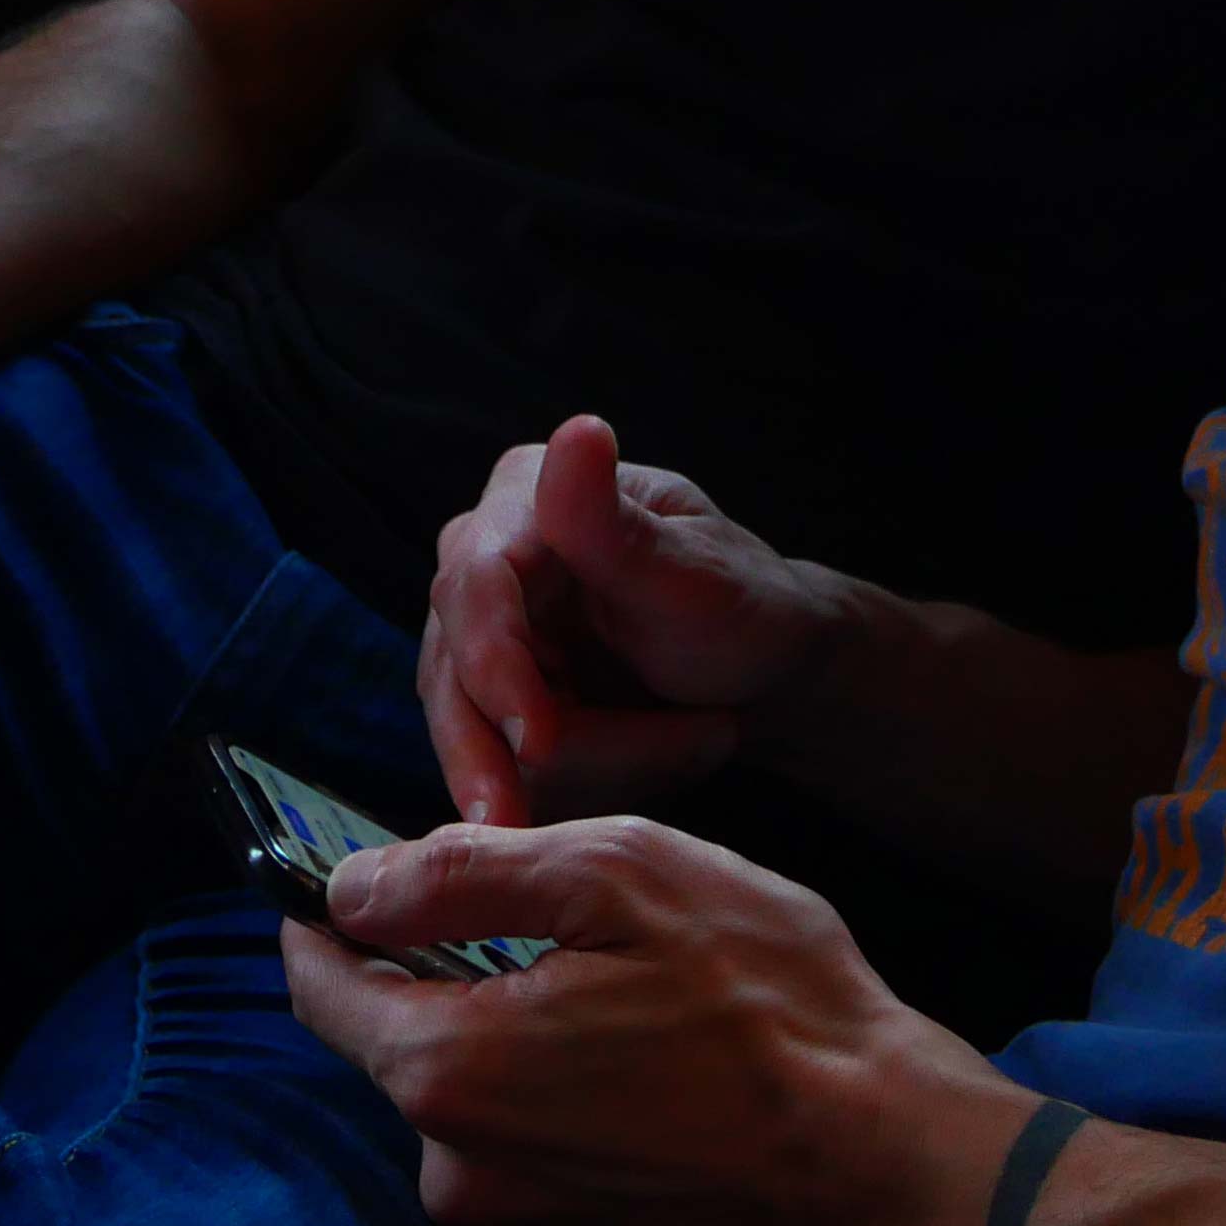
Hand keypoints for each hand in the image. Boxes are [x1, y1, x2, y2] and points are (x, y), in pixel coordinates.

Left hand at [282, 816, 1027, 1225]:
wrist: (884, 1161)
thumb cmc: (768, 1001)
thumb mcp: (623, 876)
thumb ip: (462, 874)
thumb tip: (350, 886)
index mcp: (447, 1066)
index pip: (320, 987)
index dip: (332, 920)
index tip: (362, 880)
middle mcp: (456, 1171)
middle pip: (404, 1045)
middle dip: (460, 981)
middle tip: (577, 936)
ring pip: (474, 1104)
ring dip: (522, 1050)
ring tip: (638, 1012)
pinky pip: (530, 1164)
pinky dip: (567, 1116)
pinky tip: (656, 1082)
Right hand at [419, 415, 850, 824]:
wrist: (767, 671)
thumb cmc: (745, 606)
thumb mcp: (694, 572)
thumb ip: (615, 524)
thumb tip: (577, 431)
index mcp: (528, 494)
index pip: (476, 587)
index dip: (498, 670)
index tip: (539, 743)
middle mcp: (483, 555)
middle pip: (458, 673)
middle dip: (547, 745)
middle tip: (621, 794)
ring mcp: (478, 631)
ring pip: (473, 732)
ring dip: (584, 766)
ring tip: (693, 747)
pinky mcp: (487, 698)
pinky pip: (497, 764)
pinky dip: (574, 784)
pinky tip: (651, 767)